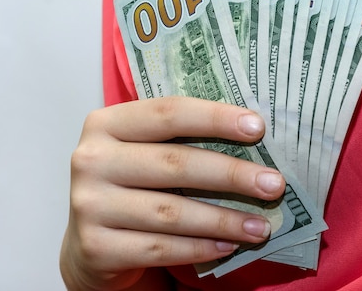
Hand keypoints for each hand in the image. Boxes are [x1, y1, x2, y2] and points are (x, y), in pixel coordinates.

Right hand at [60, 96, 285, 289]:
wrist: (88, 240)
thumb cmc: (130, 185)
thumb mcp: (143, 151)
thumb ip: (179, 139)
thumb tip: (251, 136)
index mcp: (106, 124)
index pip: (168, 113)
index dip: (215, 118)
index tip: (258, 127)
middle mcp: (91, 160)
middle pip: (174, 163)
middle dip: (231, 174)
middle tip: (273, 184)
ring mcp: (88, 205)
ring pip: (171, 212)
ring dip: (223, 219)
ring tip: (261, 226)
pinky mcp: (95, 247)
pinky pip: (160, 248)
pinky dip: (200, 248)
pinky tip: (228, 245)